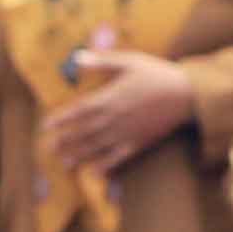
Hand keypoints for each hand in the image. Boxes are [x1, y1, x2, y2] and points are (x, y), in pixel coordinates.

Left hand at [40, 32, 193, 171]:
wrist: (186, 95)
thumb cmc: (156, 74)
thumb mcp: (129, 60)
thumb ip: (102, 61)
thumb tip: (76, 58)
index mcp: (110, 98)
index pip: (79, 111)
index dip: (62, 119)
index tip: (46, 126)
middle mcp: (115, 118)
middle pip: (84, 132)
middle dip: (66, 141)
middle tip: (49, 149)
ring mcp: (127, 133)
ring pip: (98, 146)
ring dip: (80, 155)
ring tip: (65, 163)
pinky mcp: (140, 142)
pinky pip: (119, 157)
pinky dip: (106, 166)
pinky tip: (95, 173)